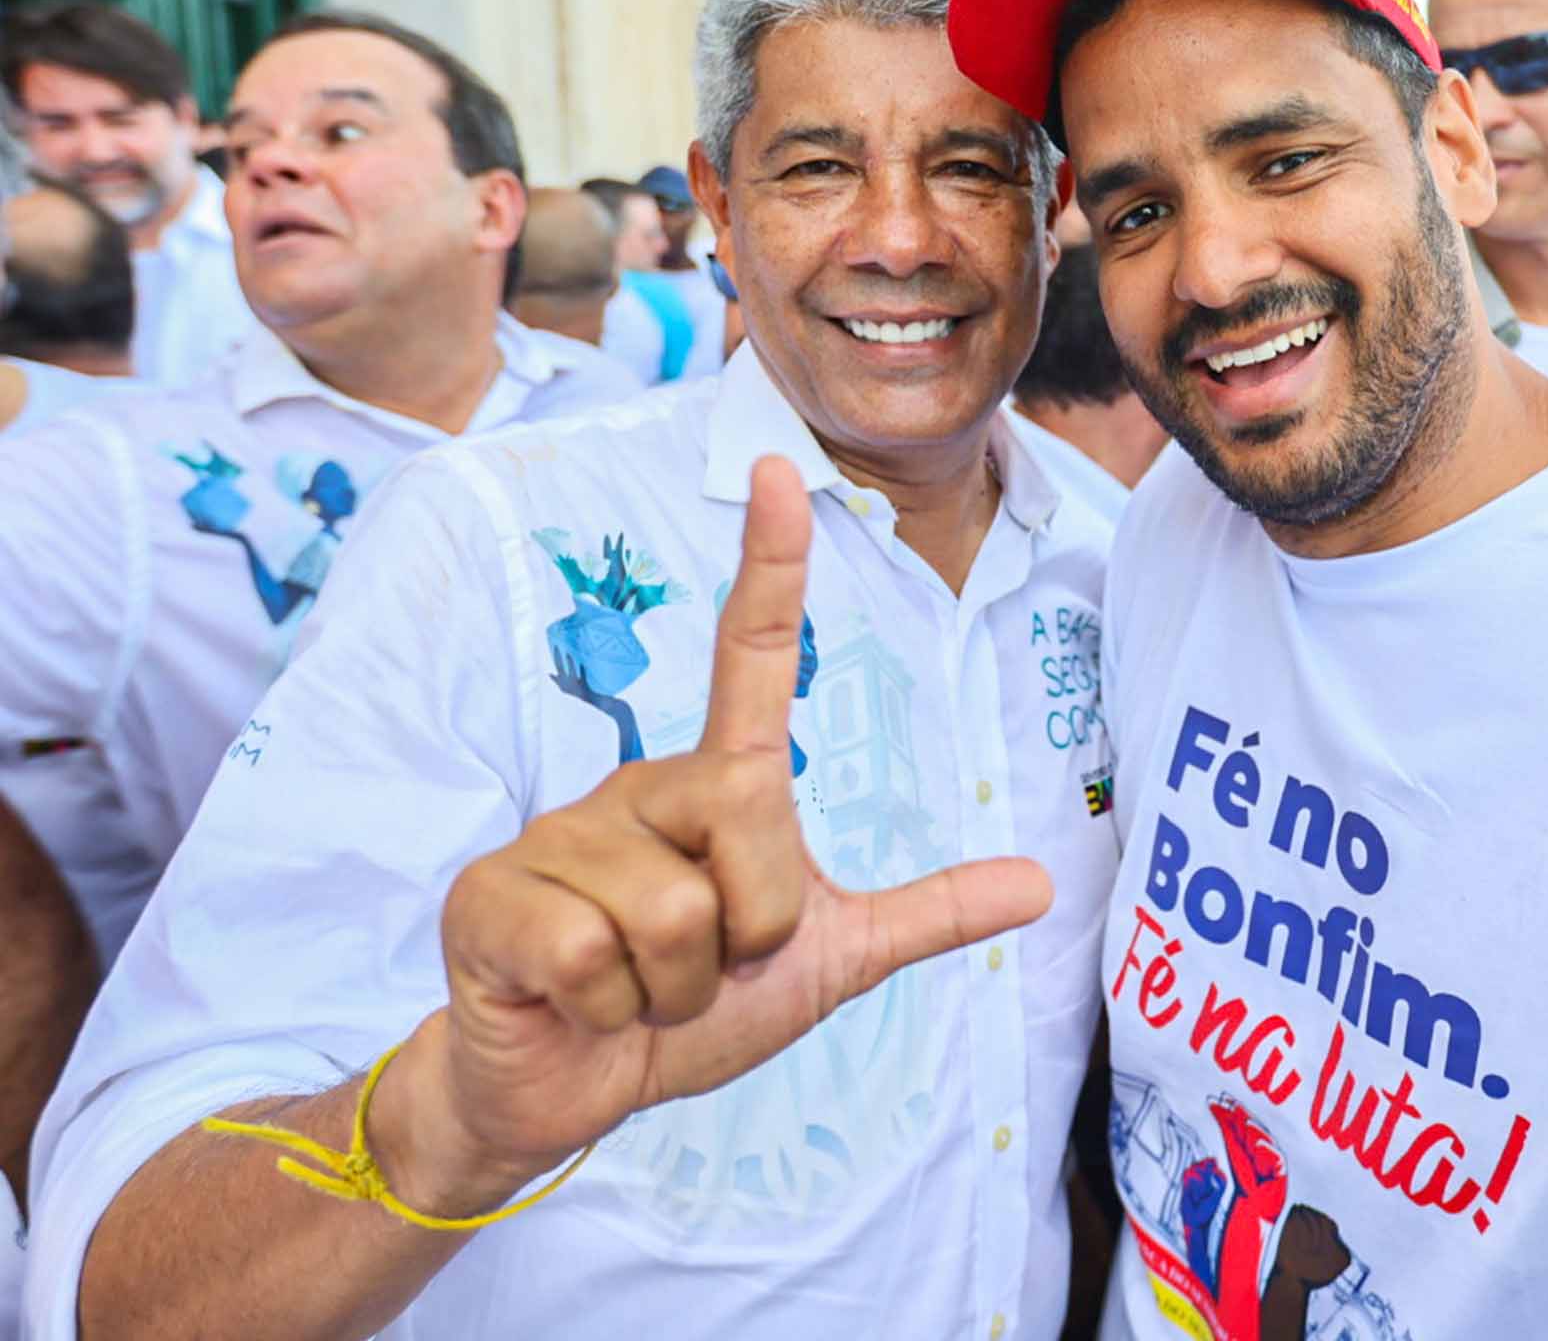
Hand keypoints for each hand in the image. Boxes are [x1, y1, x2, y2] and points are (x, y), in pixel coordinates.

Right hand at [389, 457, 1053, 1211]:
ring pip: (677, 912)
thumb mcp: (827, 963)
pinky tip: (576, 1004)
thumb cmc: (686, 1010)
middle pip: (753, 820)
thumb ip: (925, 917)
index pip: (747, 656)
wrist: (570, 1091)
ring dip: (677, 988)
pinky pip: (594, 956)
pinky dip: (609, 1009)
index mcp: (714, 785)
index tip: (782, 468)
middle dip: (756, 929)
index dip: (769, 565)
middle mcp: (637, 787)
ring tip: (637, 991)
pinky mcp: (494, 897)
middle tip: (711, 969)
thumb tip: (1040, 883)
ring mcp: (559, 835)